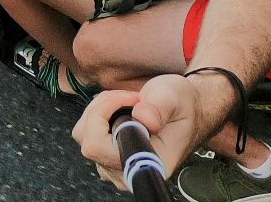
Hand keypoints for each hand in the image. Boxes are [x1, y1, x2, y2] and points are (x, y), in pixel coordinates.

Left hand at [74, 74, 210, 190]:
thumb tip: (142, 118)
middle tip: (133, 97)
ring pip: (83, 134)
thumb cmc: (183, 107)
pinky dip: (99, 112)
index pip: (100, 150)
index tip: (133, 101)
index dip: (107, 118)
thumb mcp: (175, 98)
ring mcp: (113, 166)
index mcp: (147, 165)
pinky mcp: (106, 156)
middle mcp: (127, 172)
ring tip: (129, 101)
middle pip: (88, 141)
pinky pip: (85, 132)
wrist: (186, 110)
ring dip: (101, 108)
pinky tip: (121, 107)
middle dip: (105, 108)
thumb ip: (159, 108)